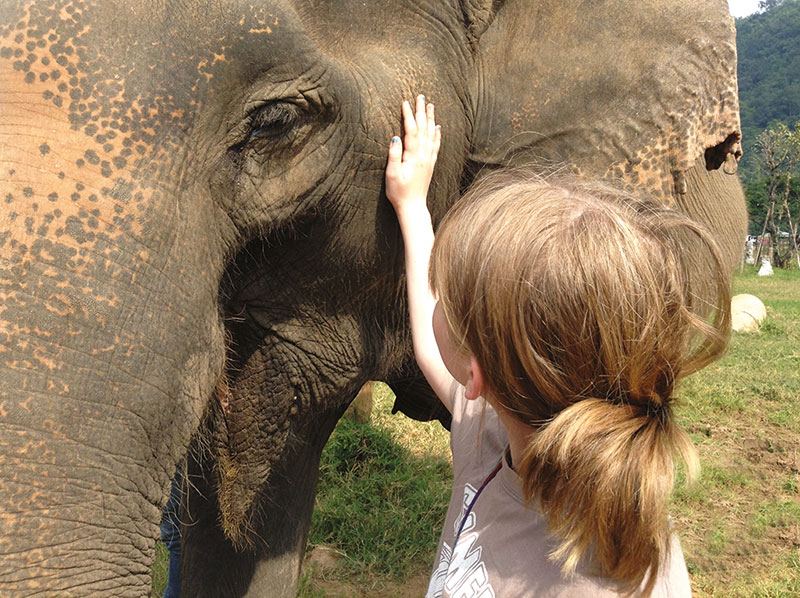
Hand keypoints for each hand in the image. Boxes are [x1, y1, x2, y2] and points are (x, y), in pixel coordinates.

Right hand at [385, 95, 441, 212]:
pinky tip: (438, 126)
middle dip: (421, 111)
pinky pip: (436, 145)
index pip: (411, 130)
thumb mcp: (392, 174)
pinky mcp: (430, 164)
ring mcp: (429, 159)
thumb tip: (395, 136)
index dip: (408, 115)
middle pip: (423, 128)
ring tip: (430, 105)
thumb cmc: (399, 192)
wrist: (413, 206)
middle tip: (421, 96)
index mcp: (413, 156)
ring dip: (430, 119)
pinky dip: (437, 134)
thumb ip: (394, 155)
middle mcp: (424, 155)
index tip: (405, 102)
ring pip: (431, 134)